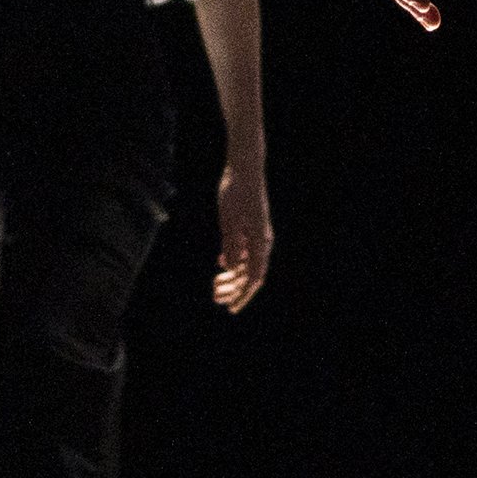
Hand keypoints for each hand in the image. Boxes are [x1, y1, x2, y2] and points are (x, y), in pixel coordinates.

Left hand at [212, 158, 274, 309]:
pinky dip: (233, 260)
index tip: (231, 309)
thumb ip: (231, 244)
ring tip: (215, 286)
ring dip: (231, 277)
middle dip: (233, 289)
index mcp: (260, 242)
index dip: (243, 296)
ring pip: (246, 264)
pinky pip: (244, 251)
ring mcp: (256, 235)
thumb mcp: (229, 219)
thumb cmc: (237, 192)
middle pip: (250, 275)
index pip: (254, 277)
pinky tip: (220, 263)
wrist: (244, 169)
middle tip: (215, 298)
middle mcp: (261, 241)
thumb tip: (231, 268)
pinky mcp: (250, 228)